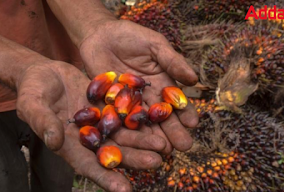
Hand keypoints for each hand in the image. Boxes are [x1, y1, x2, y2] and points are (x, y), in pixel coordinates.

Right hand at [16, 61, 168, 190]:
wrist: (46, 73)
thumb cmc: (33, 91)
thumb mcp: (32, 104)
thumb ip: (43, 122)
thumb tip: (55, 141)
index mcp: (71, 145)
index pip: (89, 166)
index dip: (106, 178)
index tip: (125, 190)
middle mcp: (90, 138)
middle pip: (114, 152)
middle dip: (135, 159)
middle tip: (156, 162)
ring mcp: (102, 121)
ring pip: (126, 134)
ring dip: (144, 141)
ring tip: (164, 145)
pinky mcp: (110, 105)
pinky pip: (127, 111)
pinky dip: (142, 117)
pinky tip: (158, 120)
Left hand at [80, 20, 198, 152]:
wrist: (100, 35)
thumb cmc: (131, 36)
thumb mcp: (155, 45)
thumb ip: (172, 61)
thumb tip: (194, 79)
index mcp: (162, 83)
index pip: (176, 101)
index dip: (185, 112)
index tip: (193, 123)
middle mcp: (148, 97)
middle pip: (162, 117)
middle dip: (173, 131)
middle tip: (183, 146)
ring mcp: (129, 103)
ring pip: (143, 123)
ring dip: (153, 137)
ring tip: (163, 151)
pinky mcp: (110, 105)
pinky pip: (119, 120)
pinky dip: (126, 132)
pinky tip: (135, 143)